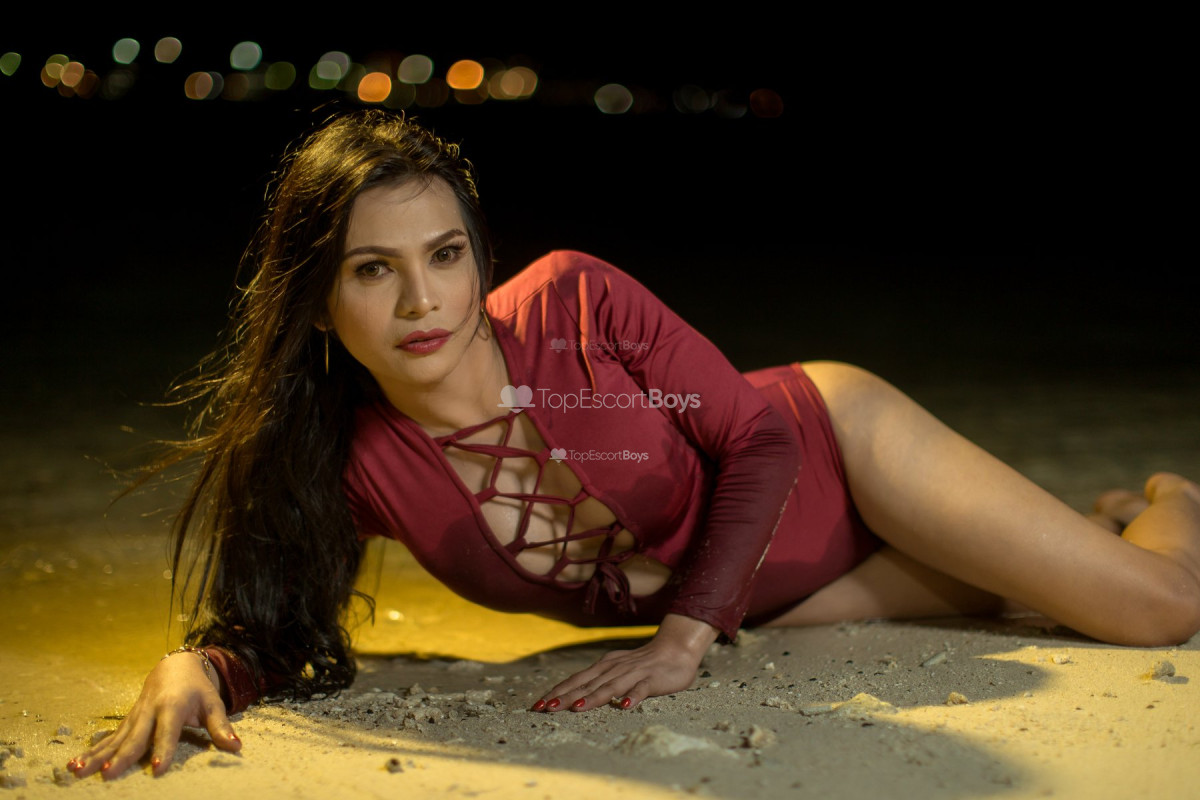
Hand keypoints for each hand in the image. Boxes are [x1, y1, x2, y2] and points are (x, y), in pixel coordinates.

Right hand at [67, 650, 240, 778]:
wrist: (176, 666)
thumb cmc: (198, 689)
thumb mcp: (213, 704)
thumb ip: (221, 727)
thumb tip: (236, 748)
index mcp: (174, 706)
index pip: (168, 731)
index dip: (163, 749)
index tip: (157, 768)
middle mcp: (150, 710)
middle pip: (135, 736)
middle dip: (122, 756)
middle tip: (109, 774)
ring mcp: (135, 716)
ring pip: (115, 739)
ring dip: (97, 756)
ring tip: (79, 771)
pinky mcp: (127, 721)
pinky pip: (108, 739)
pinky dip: (91, 751)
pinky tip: (74, 765)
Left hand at [532, 614, 718, 711]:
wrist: (675, 649)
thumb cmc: (642, 664)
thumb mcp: (616, 671)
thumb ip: (598, 682)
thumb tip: (574, 697)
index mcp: (603, 667)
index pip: (576, 680)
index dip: (557, 692)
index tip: (537, 705)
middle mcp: (614, 669)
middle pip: (587, 685)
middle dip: (566, 696)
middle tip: (546, 708)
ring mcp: (632, 673)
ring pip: (610, 686)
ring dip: (593, 697)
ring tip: (577, 707)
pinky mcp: (651, 680)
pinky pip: (641, 689)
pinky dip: (633, 696)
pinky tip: (624, 706)